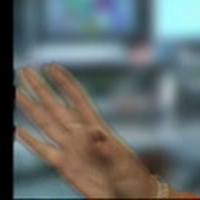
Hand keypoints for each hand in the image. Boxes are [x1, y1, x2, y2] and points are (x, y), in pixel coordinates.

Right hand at [15, 64, 160, 198]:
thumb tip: (95, 135)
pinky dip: (29, 141)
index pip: (77, 99)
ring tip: (15, 92)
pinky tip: (17, 129)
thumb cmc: (133, 178)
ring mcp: (70, 150)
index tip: (51, 65)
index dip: (64, 82)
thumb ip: (107, 149)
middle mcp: (80, 135)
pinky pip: (42, 151)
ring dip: (30, 108)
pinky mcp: (64, 167)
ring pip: (44, 124)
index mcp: (97, 129)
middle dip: (40, 88)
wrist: (129, 197)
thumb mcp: (123, 163)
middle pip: (54, 106)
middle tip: (24, 70)